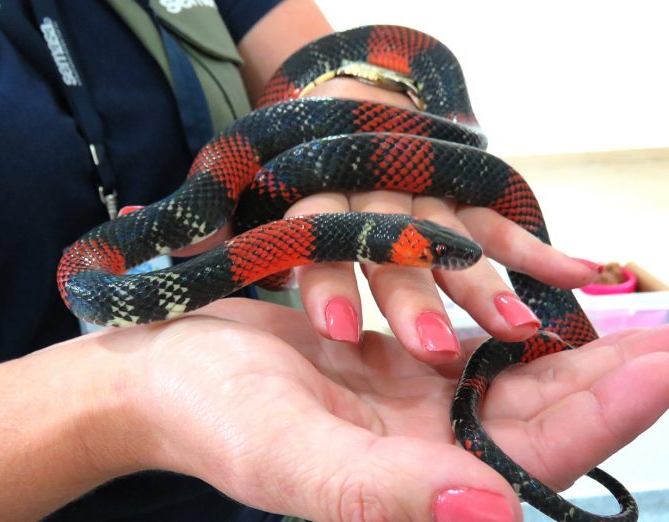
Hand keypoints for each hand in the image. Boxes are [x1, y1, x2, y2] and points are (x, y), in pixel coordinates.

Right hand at [116, 299, 668, 521]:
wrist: (171, 369)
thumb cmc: (217, 415)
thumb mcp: (291, 455)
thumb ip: (381, 492)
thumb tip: (491, 515)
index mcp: (413, 485)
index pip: (529, 456)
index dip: (602, 414)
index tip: (665, 364)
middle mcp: (427, 448)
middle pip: (539, 415)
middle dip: (610, 375)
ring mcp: (414, 404)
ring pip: (512, 377)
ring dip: (572, 345)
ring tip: (630, 308)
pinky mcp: (396, 365)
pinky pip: (471, 343)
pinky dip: (511, 321)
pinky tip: (544, 298)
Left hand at [288, 78, 601, 364]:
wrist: (350, 110)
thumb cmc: (308, 180)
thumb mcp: (275, 200)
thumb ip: (265, 238)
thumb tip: (229, 284)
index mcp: (317, 194)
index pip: (320, 235)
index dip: (329, 281)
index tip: (340, 330)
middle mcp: (373, 188)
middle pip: (392, 241)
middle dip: (413, 296)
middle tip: (435, 349)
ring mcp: (422, 184)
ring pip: (450, 233)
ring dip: (481, 281)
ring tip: (516, 327)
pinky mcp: (459, 184)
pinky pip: (495, 217)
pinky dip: (530, 248)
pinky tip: (575, 274)